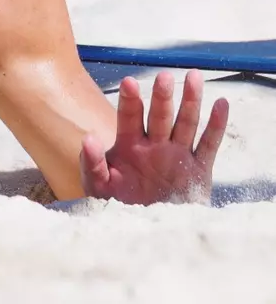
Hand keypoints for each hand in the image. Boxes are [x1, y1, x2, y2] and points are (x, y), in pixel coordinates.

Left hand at [80, 70, 227, 204]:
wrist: (148, 230)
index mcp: (129, 146)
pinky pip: (209, 145)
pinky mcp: (199, 170)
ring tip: (194, 76)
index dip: (131, 101)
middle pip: (160, 116)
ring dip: (191, 101)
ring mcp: (177, 155)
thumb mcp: (99, 187)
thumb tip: (87, 138)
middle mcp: (154, 145)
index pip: (129, 118)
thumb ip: (92, 164)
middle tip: (164, 77)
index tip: (129, 82)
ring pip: (186, 123)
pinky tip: (220, 104)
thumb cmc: (119, 206)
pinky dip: (216, 125)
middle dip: (162, 97)